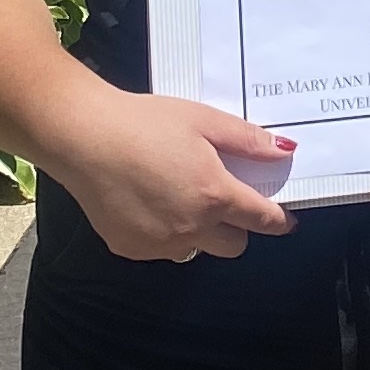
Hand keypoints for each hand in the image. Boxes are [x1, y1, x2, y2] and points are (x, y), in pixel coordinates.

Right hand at [55, 90, 297, 263]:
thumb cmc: (145, 122)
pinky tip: (147, 202)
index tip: (286, 220)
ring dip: (199, 232)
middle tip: (221, 197)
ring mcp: (159, 244)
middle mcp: (190, 228)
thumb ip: (247, 140)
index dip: (278, 220)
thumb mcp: (203, 120)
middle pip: (233, 245)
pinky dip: (164, 233)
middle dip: (236, 226)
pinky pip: (162, 249)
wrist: (84, 137)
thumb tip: (285, 152)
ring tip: (177, 195)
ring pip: (196, 249)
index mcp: (214, 195)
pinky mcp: (130, 249)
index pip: (260, 219)